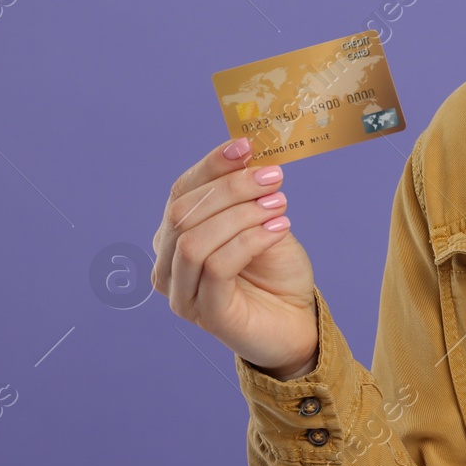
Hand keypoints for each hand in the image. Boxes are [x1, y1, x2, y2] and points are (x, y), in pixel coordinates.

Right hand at [153, 137, 319, 379]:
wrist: (297, 320)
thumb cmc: (275, 271)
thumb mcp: (261, 221)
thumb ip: (247, 194)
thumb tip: (247, 151)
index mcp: (175, 237)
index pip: (182, 191)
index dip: (211, 165)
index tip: (245, 145)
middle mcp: (168, 265)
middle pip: (183, 212)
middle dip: (230, 188)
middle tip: (273, 178)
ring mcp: (182, 293)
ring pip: (194, 240)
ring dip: (240, 215)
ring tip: (279, 205)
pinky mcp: (205, 314)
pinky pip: (216, 267)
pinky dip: (249, 241)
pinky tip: (278, 230)